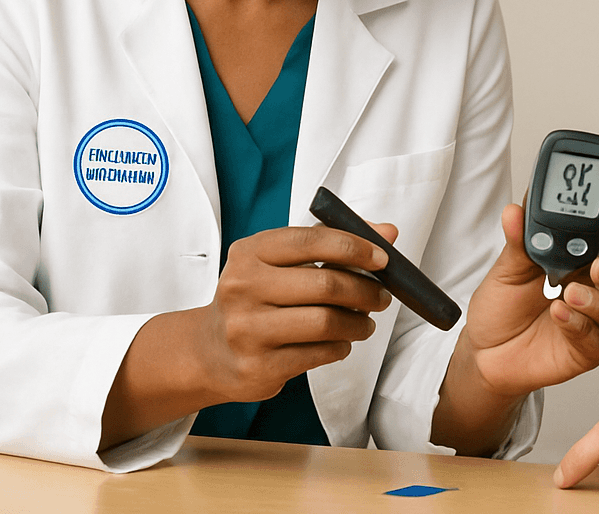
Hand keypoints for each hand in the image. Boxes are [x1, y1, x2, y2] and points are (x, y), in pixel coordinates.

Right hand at [194, 223, 395, 403]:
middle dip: (364, 290)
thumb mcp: (282, 261)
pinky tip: (342, 341)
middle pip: (325, 284)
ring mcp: (247, 330)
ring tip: (365, 321)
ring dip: (358, 322)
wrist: (210, 351)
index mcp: (250, 252)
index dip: (354, 247)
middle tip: (381, 296)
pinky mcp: (257, 366)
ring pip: (325, 322)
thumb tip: (387, 232)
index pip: (311, 240)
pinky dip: (340, 346)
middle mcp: (242, 288)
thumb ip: (332, 242)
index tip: (382, 257)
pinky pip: (318, 354)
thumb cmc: (258, 297)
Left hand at [459, 204, 598, 397]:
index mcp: (592, 258)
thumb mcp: (509, 266)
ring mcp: (598, 324)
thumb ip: (519, 239)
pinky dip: (581, 326)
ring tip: (570, 294)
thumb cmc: (505, 301)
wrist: (484, 345)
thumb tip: (514, 212)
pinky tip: (559, 314)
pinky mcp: (587, 352)